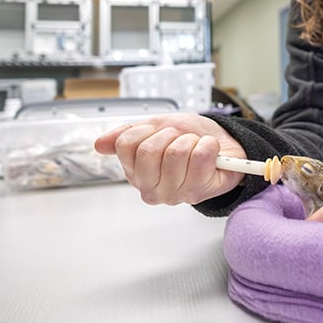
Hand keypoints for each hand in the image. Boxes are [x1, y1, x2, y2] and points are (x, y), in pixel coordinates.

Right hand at [94, 113, 245, 205]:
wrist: (222, 145)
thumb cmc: (189, 139)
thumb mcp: (155, 129)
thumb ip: (126, 136)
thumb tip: (100, 144)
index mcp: (136, 173)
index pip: (126, 144)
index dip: (147, 129)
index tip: (160, 132)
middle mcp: (151, 189)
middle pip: (148, 151)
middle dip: (169, 134)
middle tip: (180, 139)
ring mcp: (174, 194)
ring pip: (176, 152)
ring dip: (190, 140)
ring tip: (195, 146)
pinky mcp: (199, 192)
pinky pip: (199, 156)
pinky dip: (208, 145)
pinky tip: (209, 151)